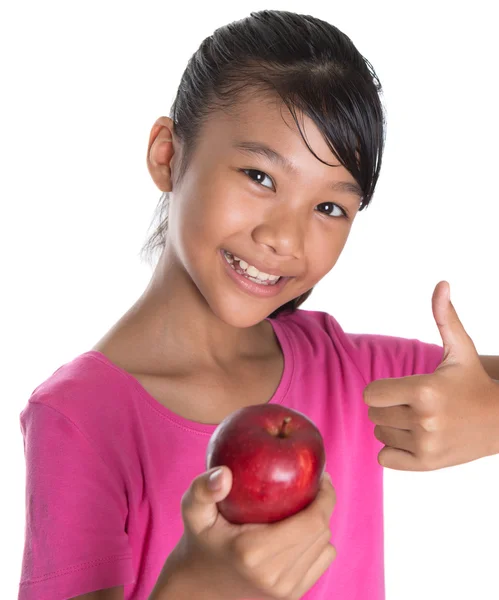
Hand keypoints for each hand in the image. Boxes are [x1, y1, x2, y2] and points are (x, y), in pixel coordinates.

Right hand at [158, 466, 336, 599]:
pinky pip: (322, 562)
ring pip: (325, 547)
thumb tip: (225, 474)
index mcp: (254, 552)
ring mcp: (284, 592)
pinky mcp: (291, 598)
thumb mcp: (194, 511)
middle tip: (313, 483)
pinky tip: (301, 529)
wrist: (198, 588)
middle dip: (324, 505)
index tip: (321, 475)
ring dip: (320, 523)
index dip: (326, 496)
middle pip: (321, 532)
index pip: (313, 521)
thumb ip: (203, 489)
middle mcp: (274, 576)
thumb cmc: (200, 540)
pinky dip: (318, 543)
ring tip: (306, 504)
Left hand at [364, 280, 498, 470]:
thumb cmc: (473, 381)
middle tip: (414, 404)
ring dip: (392, 427)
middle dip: (388, 406)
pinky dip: (394, 450)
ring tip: (419, 421)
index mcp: (424, 390)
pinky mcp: (427, 465)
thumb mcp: (460, 349)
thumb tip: (442, 284)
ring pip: (379, 433)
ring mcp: (426, 446)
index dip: (382, 389)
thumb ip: (444, 317)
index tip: (400, 388)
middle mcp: (424, 420)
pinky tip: (415, 439)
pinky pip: (384, 458)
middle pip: (373, 413)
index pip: (370, 394)